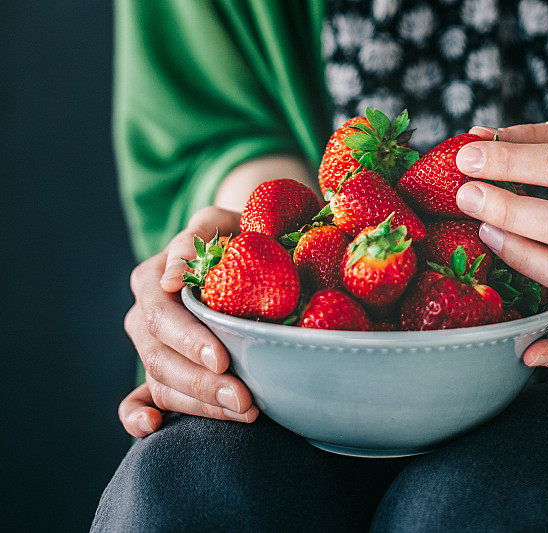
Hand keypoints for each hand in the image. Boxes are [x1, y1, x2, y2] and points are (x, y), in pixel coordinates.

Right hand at [120, 206, 258, 436]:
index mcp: (154, 279)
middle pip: (162, 358)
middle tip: (243, 400)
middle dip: (203, 384)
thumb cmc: (237, 235)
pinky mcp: (158, 370)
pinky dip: (138, 417)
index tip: (222, 360)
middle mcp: (145, 315)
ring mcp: (149, 347)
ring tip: (243, 414)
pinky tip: (153, 427)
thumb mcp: (224, 221)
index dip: (190, 341)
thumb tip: (172, 277)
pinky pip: (138, 399)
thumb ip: (203, 231)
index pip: (163, 316)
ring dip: (200, 404)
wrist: (239, 251)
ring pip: (162, 383)